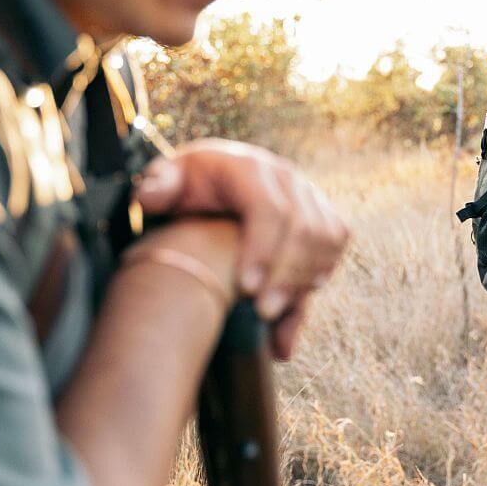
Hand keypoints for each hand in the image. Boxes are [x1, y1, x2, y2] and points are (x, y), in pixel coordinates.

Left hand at [133, 139, 349, 359]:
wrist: (218, 183)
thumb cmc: (188, 188)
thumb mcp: (167, 183)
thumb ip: (158, 187)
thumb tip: (150, 196)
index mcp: (246, 166)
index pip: (268, 207)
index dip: (264, 249)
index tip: (247, 290)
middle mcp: (285, 176)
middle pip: (303, 228)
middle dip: (286, 275)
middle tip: (263, 315)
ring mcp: (309, 193)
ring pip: (325, 238)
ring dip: (304, 281)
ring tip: (275, 319)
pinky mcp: (323, 212)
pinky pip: (336, 244)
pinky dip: (320, 276)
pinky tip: (296, 304)